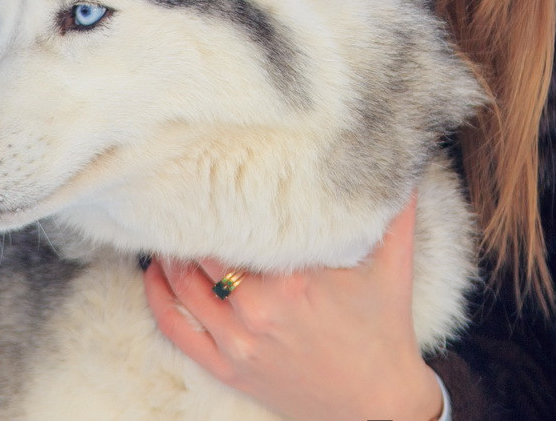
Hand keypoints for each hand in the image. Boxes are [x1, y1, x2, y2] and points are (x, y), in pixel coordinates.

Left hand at [142, 194, 442, 420]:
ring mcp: (240, 342)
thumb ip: (393, 210)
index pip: (240, 226)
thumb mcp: (394, 265)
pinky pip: (177, 330)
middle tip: (186, 190)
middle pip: (206, 252)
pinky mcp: (229, 369)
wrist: (378, 404)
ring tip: (169, 225)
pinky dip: (158, 299)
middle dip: (194, 221)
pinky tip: (155, 274)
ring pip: (185, 286)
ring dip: (172, 254)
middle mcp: (260, 309)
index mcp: (294, 280)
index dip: (223, 197)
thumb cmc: (384, 329)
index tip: (214, 172)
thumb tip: (400, 158)